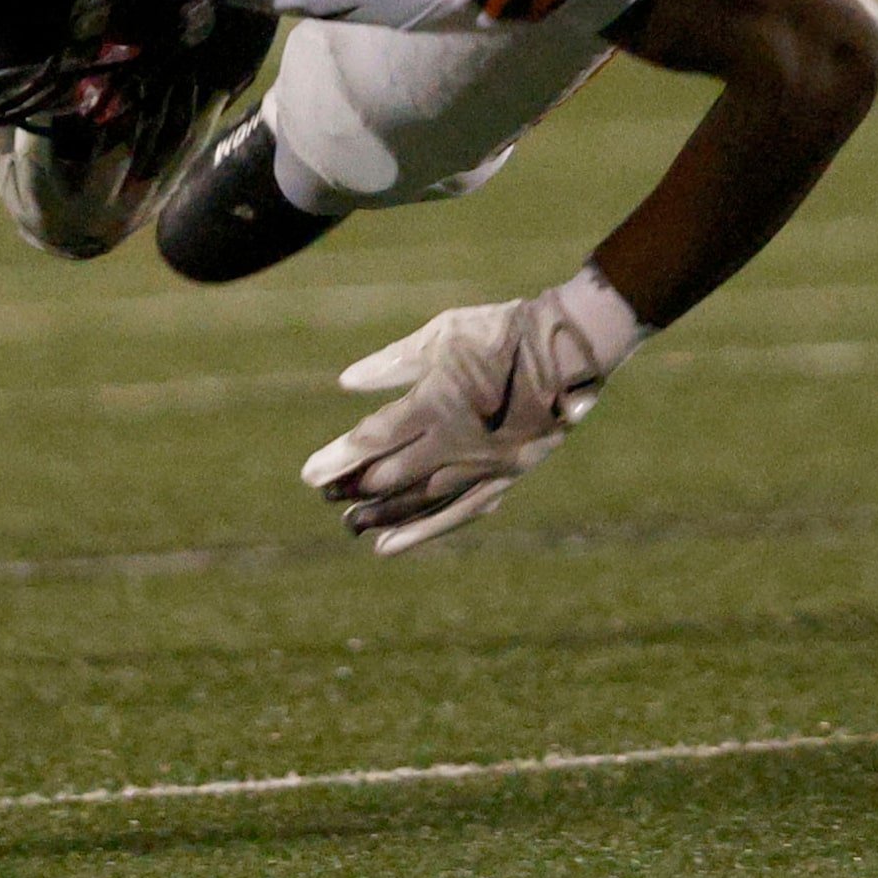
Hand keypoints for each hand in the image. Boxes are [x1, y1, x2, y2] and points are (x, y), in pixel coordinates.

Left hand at [301, 272, 644, 555]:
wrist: (569, 348)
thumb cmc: (499, 331)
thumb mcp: (440, 334)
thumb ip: (391, 363)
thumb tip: (346, 383)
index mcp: (437, 402)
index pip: (376, 440)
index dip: (340, 460)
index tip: (309, 476)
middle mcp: (458, 442)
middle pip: (394, 476)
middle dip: (355, 489)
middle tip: (324, 498)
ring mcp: (483, 465)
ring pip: (422, 501)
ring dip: (382, 516)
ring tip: (351, 526)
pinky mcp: (505, 476)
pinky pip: (459, 513)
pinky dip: (422, 531)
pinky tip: (390, 546)